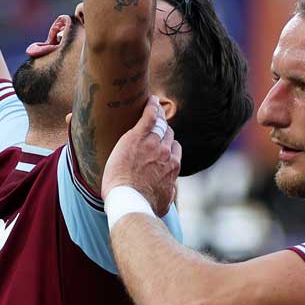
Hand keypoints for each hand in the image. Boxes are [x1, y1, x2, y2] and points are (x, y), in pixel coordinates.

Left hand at [102, 97, 180, 215]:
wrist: (130, 200)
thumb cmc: (144, 205)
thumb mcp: (164, 203)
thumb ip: (170, 193)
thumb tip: (172, 191)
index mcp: (173, 167)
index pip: (175, 150)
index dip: (168, 146)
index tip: (163, 144)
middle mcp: (167, 153)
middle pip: (168, 135)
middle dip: (163, 131)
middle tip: (154, 126)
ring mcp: (153, 144)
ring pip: (160, 124)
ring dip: (158, 115)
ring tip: (154, 108)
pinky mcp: (138, 137)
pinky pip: (150, 116)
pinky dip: (152, 106)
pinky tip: (151, 99)